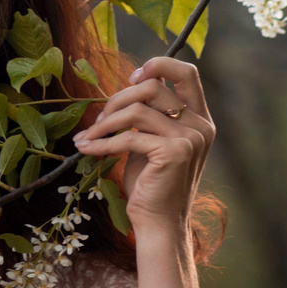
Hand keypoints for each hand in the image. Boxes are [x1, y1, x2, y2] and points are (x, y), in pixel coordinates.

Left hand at [71, 56, 212, 243]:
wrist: (159, 222)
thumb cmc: (151, 183)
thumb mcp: (152, 141)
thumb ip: (149, 115)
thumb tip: (127, 87)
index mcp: (199, 118)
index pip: (188, 73)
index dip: (158, 65)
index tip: (132, 78)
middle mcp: (200, 125)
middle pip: (153, 87)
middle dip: (117, 99)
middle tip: (99, 120)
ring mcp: (190, 138)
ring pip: (137, 110)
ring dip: (104, 122)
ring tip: (88, 136)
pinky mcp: (174, 152)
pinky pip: (128, 137)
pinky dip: (100, 142)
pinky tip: (86, 149)